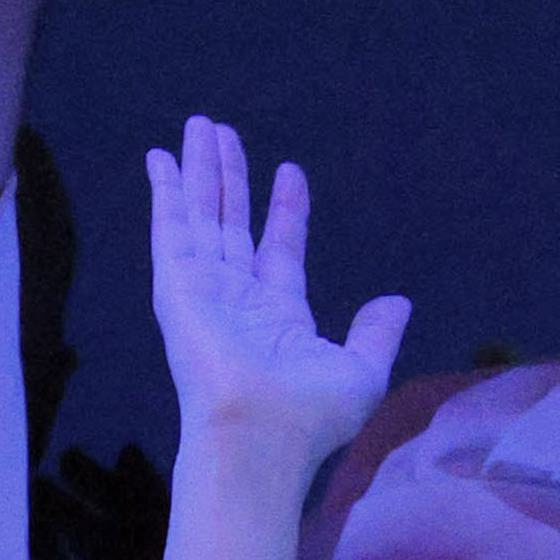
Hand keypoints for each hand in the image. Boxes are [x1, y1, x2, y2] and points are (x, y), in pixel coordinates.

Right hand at [139, 116, 410, 468]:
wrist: (260, 435)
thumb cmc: (309, 416)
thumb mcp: (360, 372)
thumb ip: (376, 334)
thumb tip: (398, 303)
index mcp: (279, 317)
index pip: (279, 248)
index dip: (285, 209)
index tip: (290, 170)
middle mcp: (236, 298)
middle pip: (232, 221)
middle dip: (229, 177)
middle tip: (222, 132)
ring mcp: (204, 289)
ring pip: (201, 214)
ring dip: (199, 169)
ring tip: (199, 124)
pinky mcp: (177, 285)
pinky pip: (170, 227)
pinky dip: (165, 191)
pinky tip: (161, 158)